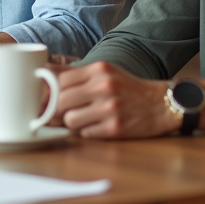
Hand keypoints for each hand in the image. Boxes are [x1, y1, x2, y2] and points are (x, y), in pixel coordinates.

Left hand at [55, 61, 176, 138]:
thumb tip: (44, 78)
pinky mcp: (115, 128)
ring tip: (84, 119)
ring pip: (70, 120)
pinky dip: (87, 132)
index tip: (54, 99)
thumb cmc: (127, 89)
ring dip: (73, 123)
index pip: (61, 81)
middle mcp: (104, 87)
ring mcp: (110, 108)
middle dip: (59, 110)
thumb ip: (78, 76)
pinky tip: (98, 126)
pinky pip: (85, 134)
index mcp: (99, 69)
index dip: (53, 93)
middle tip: (66, 113)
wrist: (160, 104)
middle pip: (62, 101)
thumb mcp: (105, 73)